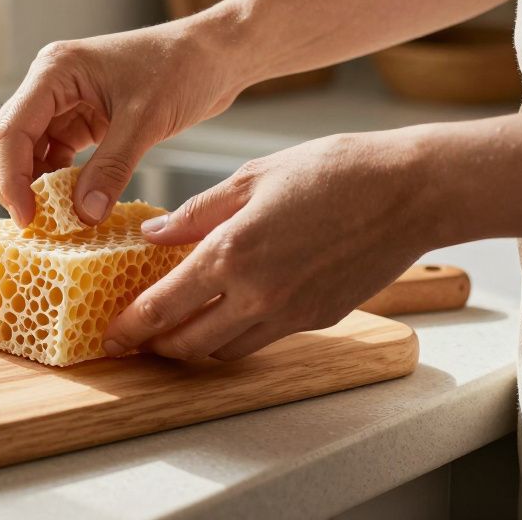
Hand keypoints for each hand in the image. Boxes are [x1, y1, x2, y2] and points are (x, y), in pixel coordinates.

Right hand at [0, 15, 247, 226]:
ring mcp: (65, 101)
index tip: (26, 219)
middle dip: (15, 183)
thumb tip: (82, 215)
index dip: (11, 178)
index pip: (10, 130)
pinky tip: (72, 206)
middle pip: (8, 140)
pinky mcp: (84, 118)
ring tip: (54, 221)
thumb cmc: (183, 67)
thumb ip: (111, 168)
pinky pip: (57, 156)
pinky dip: (60, 182)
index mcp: (55, 71)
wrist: (217, 55)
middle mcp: (50, 83)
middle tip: (34, 225)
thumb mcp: (146, 121)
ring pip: (29, 151)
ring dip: (37, 186)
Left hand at [103, 131, 442, 360]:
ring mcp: (291, 313)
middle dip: (156, 347)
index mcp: (232, 254)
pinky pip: (263, 339)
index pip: (163, 307)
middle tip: (136, 340)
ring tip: (176, 329)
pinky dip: (236, 335)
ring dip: (195, 346)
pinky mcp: (319, 318)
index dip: (131, 328)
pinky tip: (229, 312)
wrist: (410, 191)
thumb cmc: (334, 171)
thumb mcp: (251, 178)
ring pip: (226, 350)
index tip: (111, 336)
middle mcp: (258, 294)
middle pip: (189, 343)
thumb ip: (197, 213)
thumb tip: (153, 235)